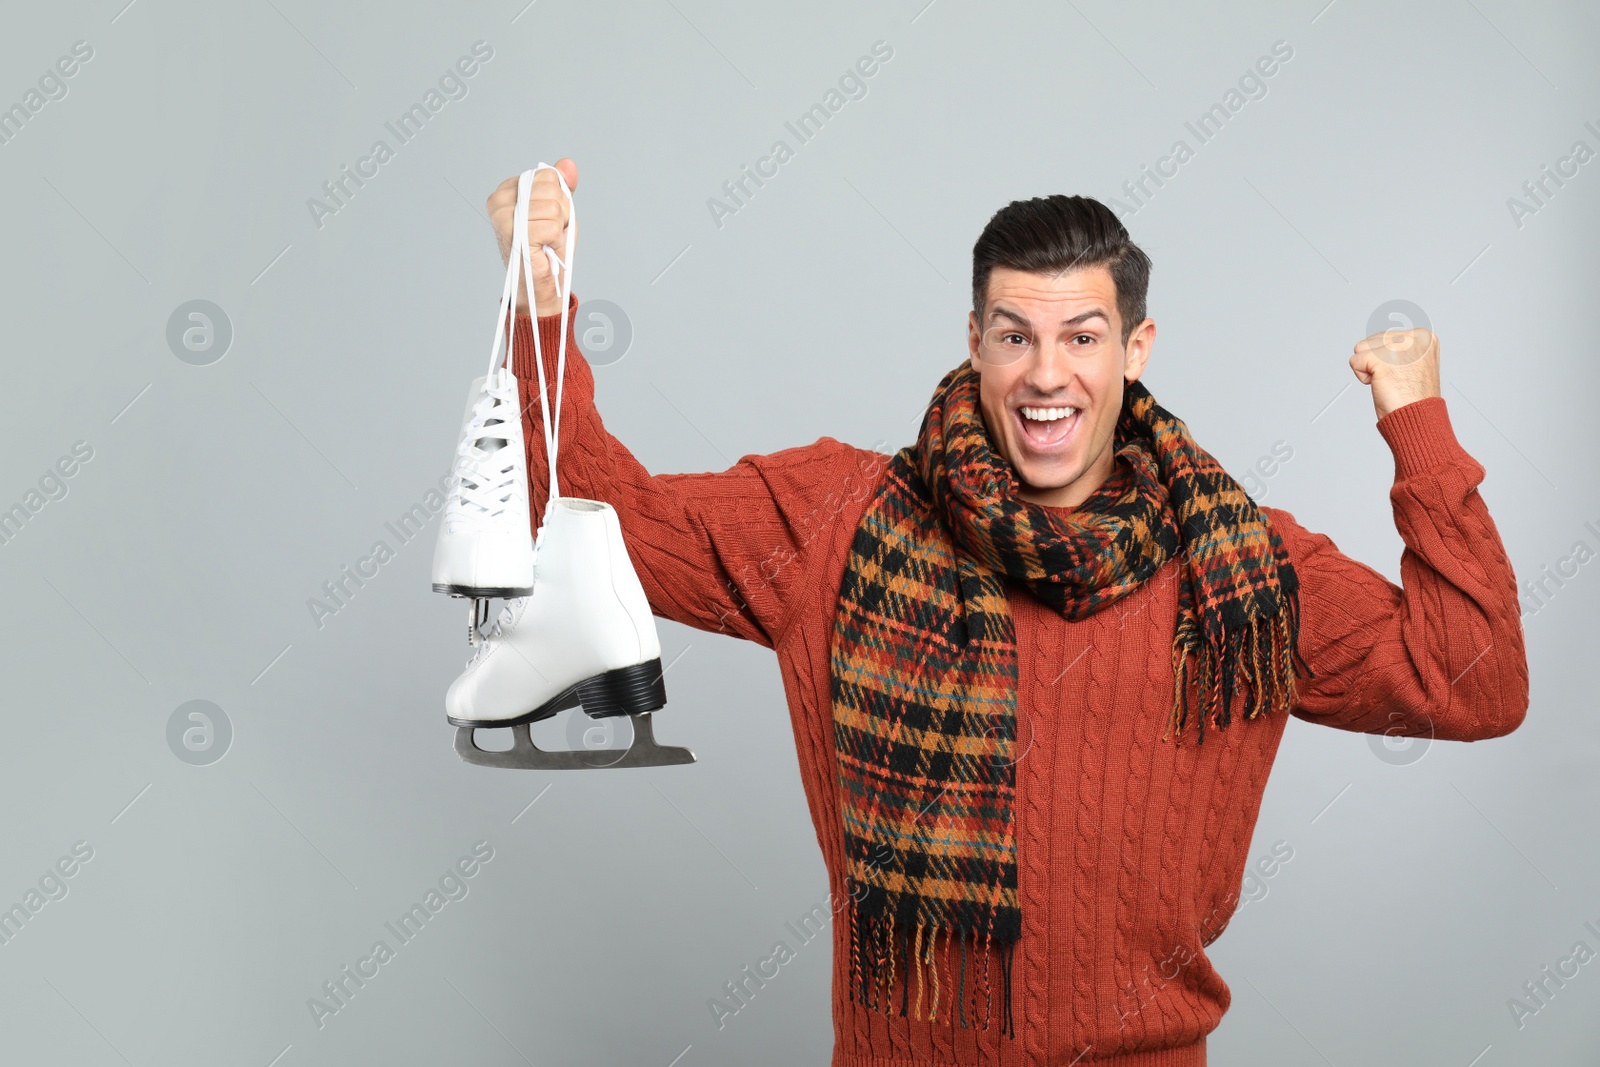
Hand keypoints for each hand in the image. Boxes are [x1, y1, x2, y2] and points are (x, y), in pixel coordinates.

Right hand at [487, 158, 577, 315]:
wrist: (543, 283)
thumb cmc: (548, 248)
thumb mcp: (559, 210)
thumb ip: (562, 186)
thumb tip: (568, 164)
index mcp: (507, 190)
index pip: (548, 174)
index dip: (559, 197)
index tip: (548, 217)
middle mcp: (500, 201)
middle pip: (552, 188)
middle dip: (561, 212)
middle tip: (549, 232)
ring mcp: (504, 218)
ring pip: (554, 207)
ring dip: (559, 228)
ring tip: (547, 241)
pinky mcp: (515, 235)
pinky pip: (552, 226)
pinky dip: (556, 240)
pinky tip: (545, 249)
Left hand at [1349, 327, 1440, 419]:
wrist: (1418, 418)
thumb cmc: (1414, 397)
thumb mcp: (1414, 363)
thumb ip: (1401, 348)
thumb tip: (1379, 339)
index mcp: (1424, 337)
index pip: (1385, 336)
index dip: (1386, 358)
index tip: (1403, 374)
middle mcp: (1413, 337)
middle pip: (1371, 340)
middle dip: (1376, 362)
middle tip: (1395, 379)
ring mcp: (1397, 347)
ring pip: (1360, 348)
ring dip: (1368, 368)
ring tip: (1389, 381)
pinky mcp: (1381, 359)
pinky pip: (1354, 362)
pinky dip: (1363, 377)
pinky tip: (1381, 385)